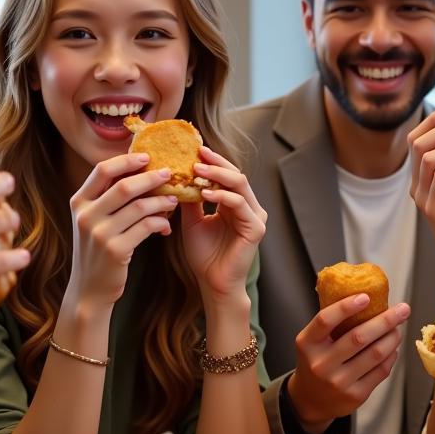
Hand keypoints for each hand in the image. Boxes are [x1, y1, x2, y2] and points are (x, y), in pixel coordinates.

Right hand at [67, 153, 178, 308]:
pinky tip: (166, 226)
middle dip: (151, 178)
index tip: (147, 157)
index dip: (126, 161)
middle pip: (124, 186)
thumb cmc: (97, 251)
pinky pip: (146, 227)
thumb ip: (107, 198)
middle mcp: (86, 215)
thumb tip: (138, 171)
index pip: (102, 170)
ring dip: (161, 201)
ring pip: (139, 207)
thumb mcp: (93, 221)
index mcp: (79, 202)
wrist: (90, 289)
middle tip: (169, 175)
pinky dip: (160, 223)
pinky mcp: (115, 250)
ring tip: (173, 200)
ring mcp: (99, 233)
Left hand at [181, 147, 266, 300]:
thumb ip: (190, 200)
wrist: (212, 283)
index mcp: (234, 203)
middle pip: (235, 174)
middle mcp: (248, 206)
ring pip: (239, 184)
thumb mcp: (192, 221)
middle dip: (215, 163)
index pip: (226, 175)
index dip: (211, 162)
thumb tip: (178, 175)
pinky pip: (239, 204)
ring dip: (217, 175)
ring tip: (196, 171)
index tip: (192, 150)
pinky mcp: (256, 228)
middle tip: (196, 154)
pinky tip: (205, 194)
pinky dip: (222, 196)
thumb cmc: (204, 255)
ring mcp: (255, 216)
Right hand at [287, 299, 410, 432]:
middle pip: (358, 337)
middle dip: (385, 321)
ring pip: (375, 354)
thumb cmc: (316, 361)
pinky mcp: (356, 395)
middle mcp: (321, 364)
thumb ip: (331, 323)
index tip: (366, 297)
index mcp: (307, 344)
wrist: (310, 399)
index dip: (346, 307)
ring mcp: (339, 382)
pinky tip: (392, 348)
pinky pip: (381, 370)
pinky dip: (391, 356)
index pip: (325, 320)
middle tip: (402, 309)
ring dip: (392, 337)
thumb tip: (366, 298)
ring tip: (398, 328)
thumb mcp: (313, 342)